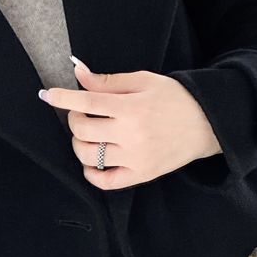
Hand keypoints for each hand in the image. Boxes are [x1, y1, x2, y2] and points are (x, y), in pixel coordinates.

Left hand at [38, 56, 222, 189]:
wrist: (208, 124)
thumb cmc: (175, 98)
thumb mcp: (144, 81)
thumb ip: (108, 81)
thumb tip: (79, 75)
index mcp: (131, 108)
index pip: (87, 103)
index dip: (62, 98)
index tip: (47, 94)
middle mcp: (131, 135)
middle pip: (83, 130)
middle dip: (74, 119)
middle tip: (81, 112)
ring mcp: (135, 158)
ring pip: (89, 156)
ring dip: (79, 143)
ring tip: (88, 134)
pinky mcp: (142, 174)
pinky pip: (106, 181)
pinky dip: (92, 173)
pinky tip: (92, 162)